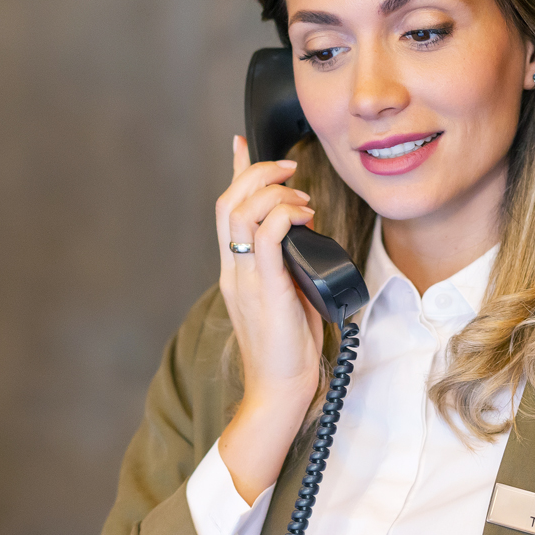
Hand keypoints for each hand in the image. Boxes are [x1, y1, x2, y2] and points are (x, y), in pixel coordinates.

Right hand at [215, 135, 323, 502]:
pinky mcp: (265, 291)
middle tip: (289, 167)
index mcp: (235, 271)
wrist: (279, 390)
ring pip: (240, 212)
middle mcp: (233, 271)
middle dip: (257, 173)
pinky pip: (264, 239)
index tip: (242, 144)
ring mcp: (245, 280)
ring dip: (274, 192)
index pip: (225, 211)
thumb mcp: (289, 296)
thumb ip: (289, 266)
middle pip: (227, 201)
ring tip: (301, 196)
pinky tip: (302, 215)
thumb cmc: (288, 351)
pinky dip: (282, 217)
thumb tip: (308, 236)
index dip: (234, 172)